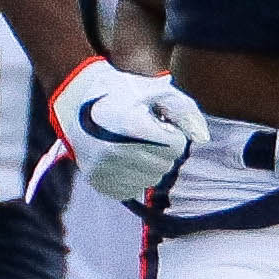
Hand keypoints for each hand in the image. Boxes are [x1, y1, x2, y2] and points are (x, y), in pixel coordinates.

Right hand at [51, 53, 204, 204]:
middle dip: (161, 149)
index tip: (156, 122)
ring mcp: (104, 168)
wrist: (75, 97)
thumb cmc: (121, 90)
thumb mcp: (155, 90)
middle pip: (165, 165)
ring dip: (148, 163)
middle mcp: (116, 152)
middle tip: (143, 132)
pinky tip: (123, 158)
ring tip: (132, 143)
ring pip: (150, 179)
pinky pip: (132, 189)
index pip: (176, 147)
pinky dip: (133, 176)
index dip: (171, 132)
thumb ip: (184, 111)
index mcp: (132, 127)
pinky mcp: (97, 180)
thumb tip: (202, 138)